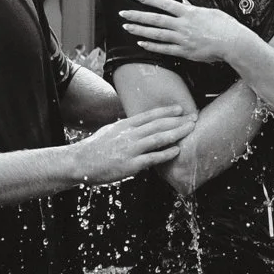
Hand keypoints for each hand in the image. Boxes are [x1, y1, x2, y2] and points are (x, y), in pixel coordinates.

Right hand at [72, 106, 194, 184]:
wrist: (79, 162)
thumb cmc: (93, 148)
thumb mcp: (109, 131)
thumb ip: (125, 129)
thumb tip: (137, 126)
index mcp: (124, 126)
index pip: (149, 116)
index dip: (166, 111)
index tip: (180, 109)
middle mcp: (129, 135)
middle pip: (158, 125)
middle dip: (177, 120)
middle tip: (193, 118)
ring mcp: (130, 149)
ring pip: (158, 138)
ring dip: (176, 133)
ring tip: (190, 130)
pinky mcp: (130, 165)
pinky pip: (152, 158)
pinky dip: (165, 153)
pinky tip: (177, 150)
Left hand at [119, 0, 243, 62]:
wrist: (234, 43)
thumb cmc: (225, 26)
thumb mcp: (209, 12)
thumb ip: (192, 8)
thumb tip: (181, 1)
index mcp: (189, 12)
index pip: (164, 4)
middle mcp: (183, 25)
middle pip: (155, 19)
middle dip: (137, 16)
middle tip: (122, 13)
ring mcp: (183, 39)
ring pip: (156, 34)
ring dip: (140, 30)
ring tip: (126, 27)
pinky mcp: (185, 52)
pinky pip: (164, 49)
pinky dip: (152, 46)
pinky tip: (141, 43)